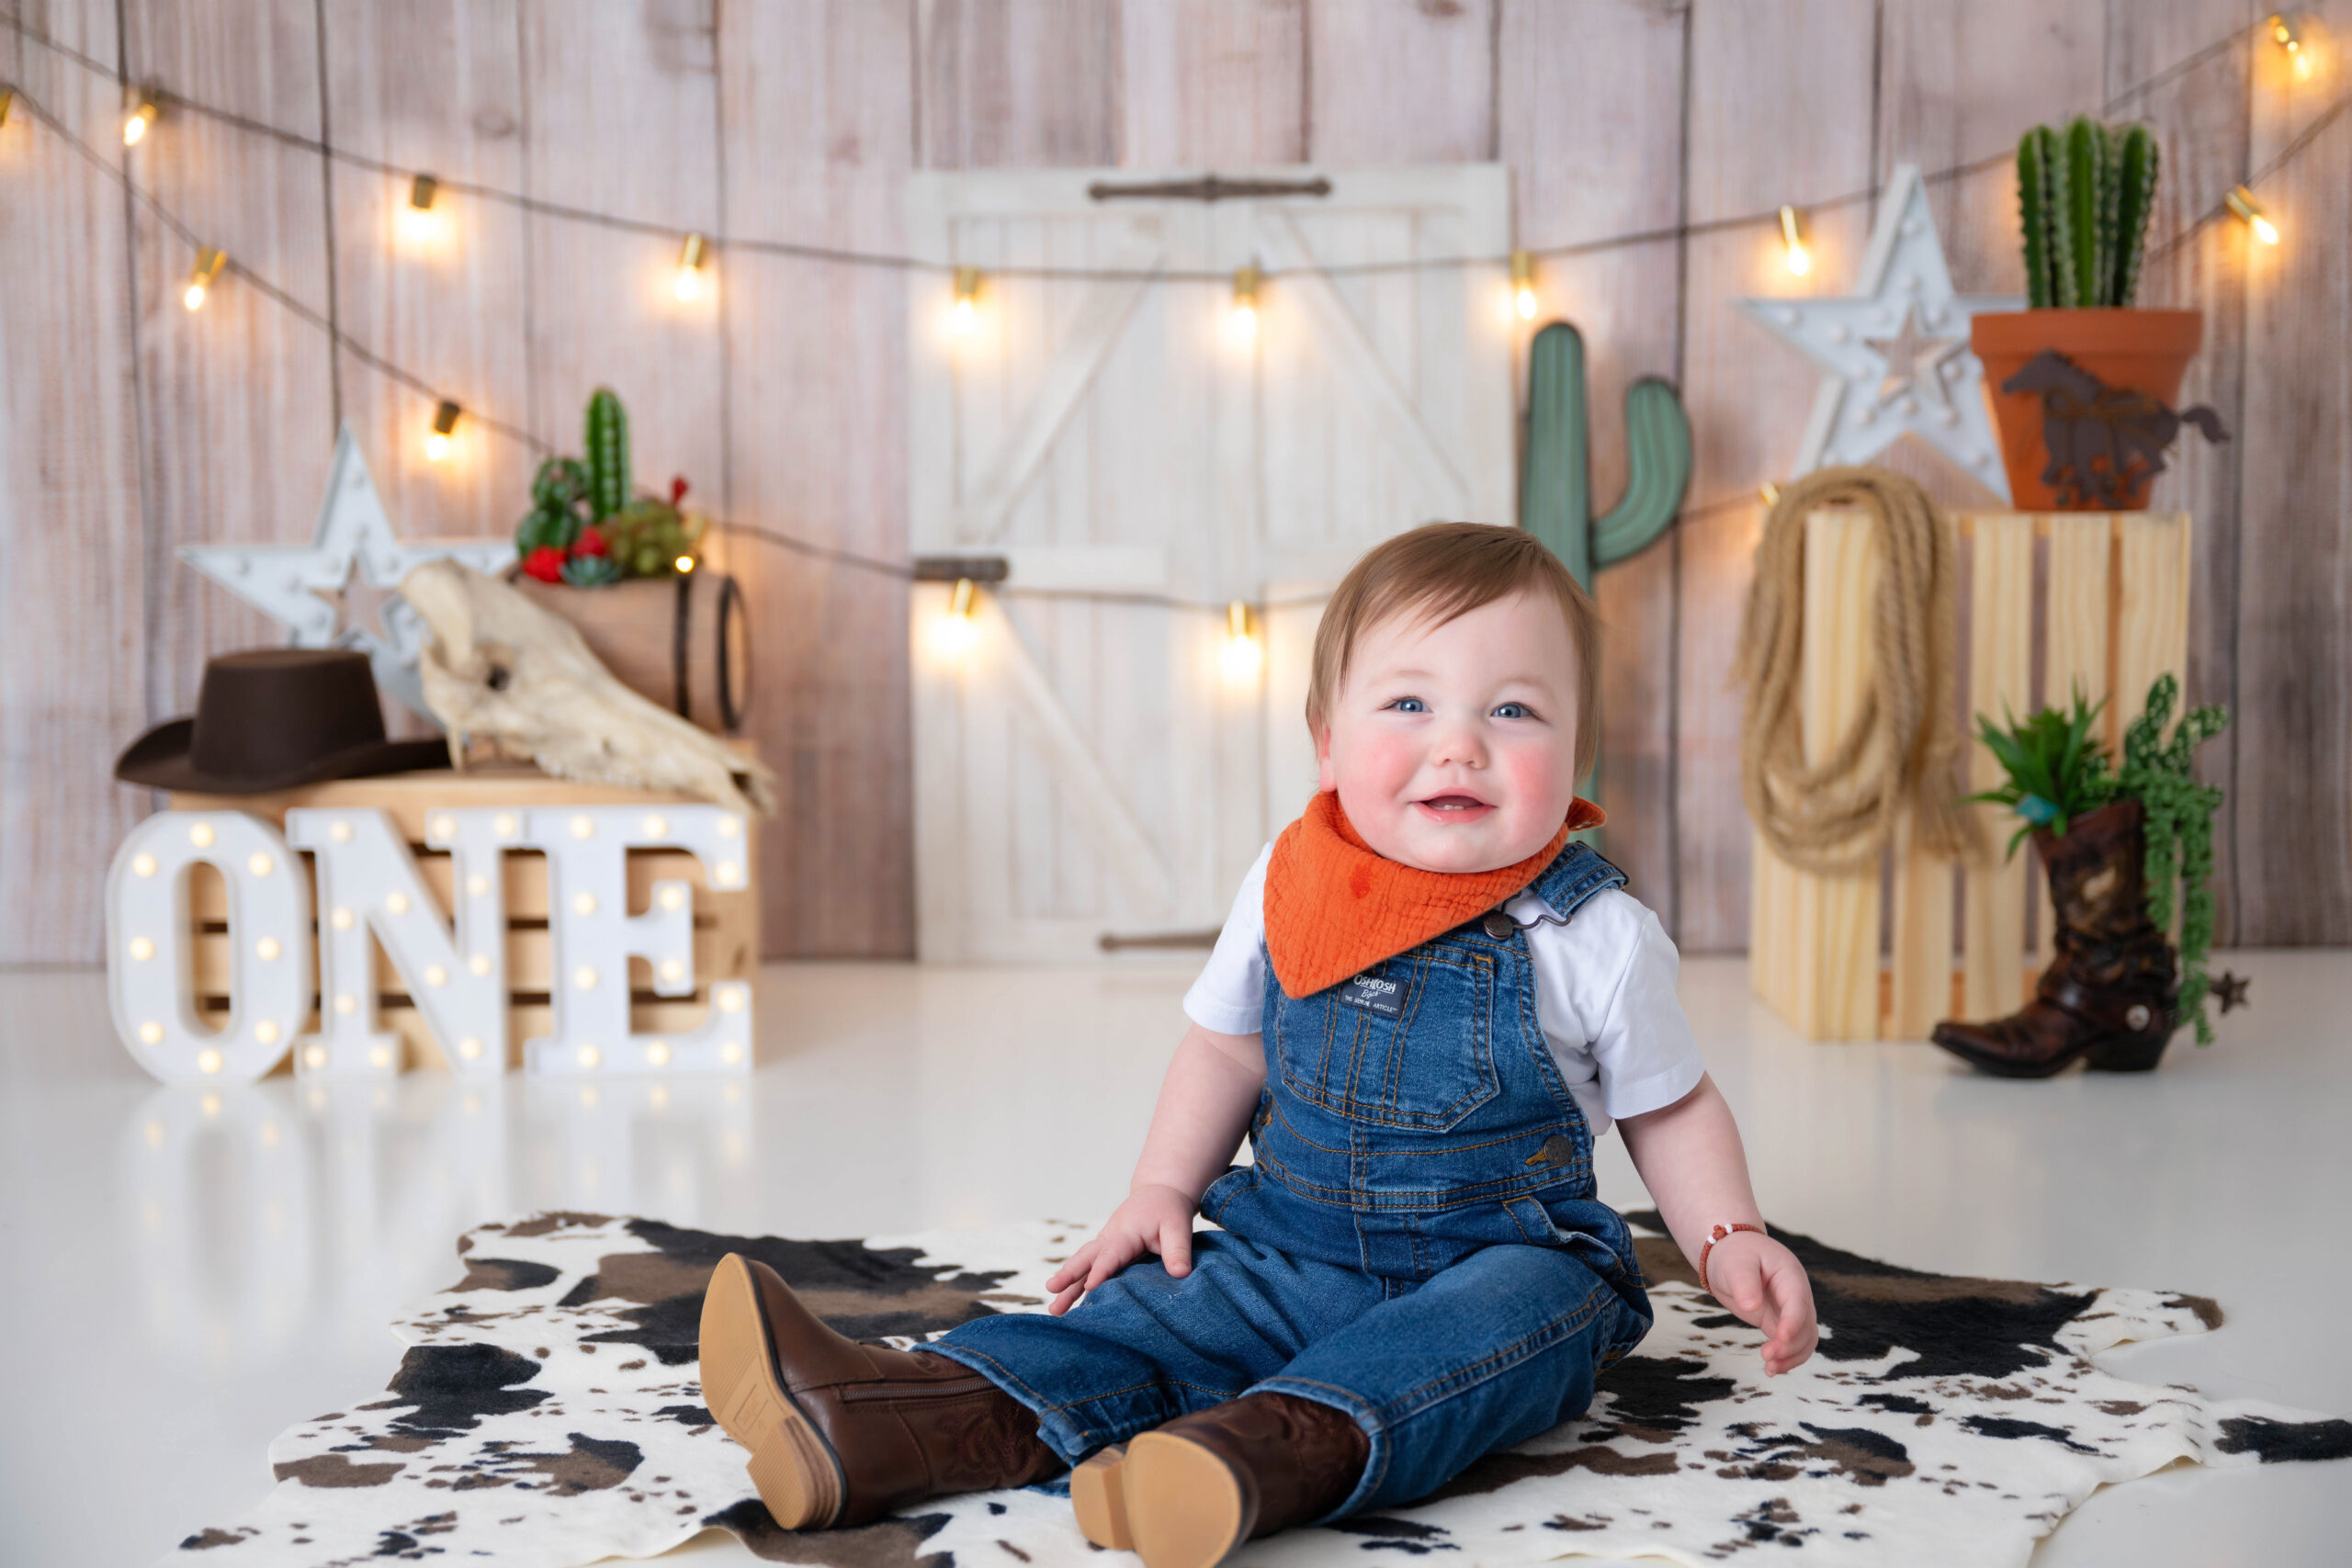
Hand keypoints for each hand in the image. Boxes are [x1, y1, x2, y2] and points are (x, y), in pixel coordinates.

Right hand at [1044, 1184, 1198, 1315]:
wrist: (1158, 1195)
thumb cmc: (1168, 1211)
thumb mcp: (1177, 1225)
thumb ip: (1178, 1249)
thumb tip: (1181, 1274)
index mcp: (1125, 1233)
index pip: (1111, 1254)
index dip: (1101, 1271)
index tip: (1090, 1287)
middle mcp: (1109, 1239)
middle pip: (1086, 1257)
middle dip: (1069, 1275)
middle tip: (1051, 1290)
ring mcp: (1104, 1246)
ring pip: (1082, 1266)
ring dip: (1067, 1285)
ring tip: (1053, 1311)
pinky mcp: (1106, 1254)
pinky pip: (1088, 1270)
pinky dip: (1076, 1286)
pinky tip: (1067, 1305)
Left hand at [1705, 1232, 1817, 1375]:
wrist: (1731, 1252)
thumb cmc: (1735, 1254)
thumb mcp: (1736, 1263)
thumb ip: (1745, 1282)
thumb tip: (1752, 1306)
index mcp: (1790, 1275)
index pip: (1798, 1302)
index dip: (1793, 1322)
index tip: (1780, 1338)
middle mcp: (1797, 1294)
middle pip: (1806, 1325)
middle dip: (1790, 1345)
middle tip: (1766, 1356)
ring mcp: (1790, 1310)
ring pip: (1804, 1339)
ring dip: (1791, 1356)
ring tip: (1770, 1369)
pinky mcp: (1779, 1321)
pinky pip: (1791, 1343)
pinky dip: (1785, 1357)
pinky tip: (1772, 1369)